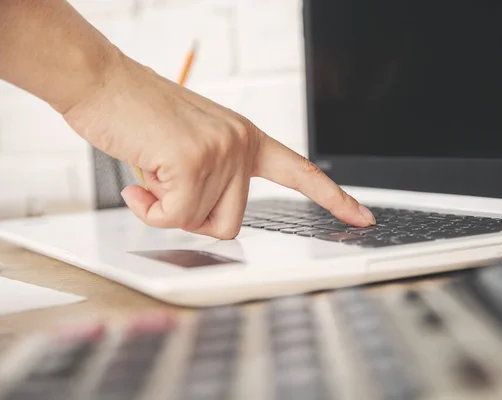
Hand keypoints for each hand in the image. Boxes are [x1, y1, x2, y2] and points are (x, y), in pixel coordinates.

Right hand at [63, 49, 375, 238]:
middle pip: (234, 223)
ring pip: (204, 223)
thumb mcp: (194, 147)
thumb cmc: (142, 116)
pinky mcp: (194, 159)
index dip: (333, 198)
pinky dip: (149, 211)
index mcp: (247, 138)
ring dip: (169, 209)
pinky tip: (137, 180)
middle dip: (194, 217)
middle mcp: (241, 143)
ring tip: (152, 172)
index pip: (301, 172)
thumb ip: (216, 179)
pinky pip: (175, 218)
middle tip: (167, 185)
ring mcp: (221, 150)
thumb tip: (209, 220)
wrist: (102, 82)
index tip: (362, 217)